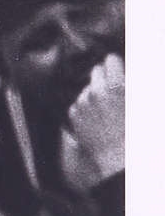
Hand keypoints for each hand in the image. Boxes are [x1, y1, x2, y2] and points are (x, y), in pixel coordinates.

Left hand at [65, 53, 123, 185]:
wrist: (119, 155)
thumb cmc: (135, 129)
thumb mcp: (141, 101)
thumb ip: (130, 82)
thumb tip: (124, 72)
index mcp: (116, 86)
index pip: (110, 59)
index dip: (116, 64)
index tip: (118, 69)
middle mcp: (96, 91)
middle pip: (96, 70)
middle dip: (105, 76)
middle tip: (113, 87)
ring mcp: (82, 102)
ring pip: (88, 87)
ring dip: (96, 91)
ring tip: (107, 107)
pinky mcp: (73, 113)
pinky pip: (79, 101)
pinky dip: (87, 105)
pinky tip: (98, 116)